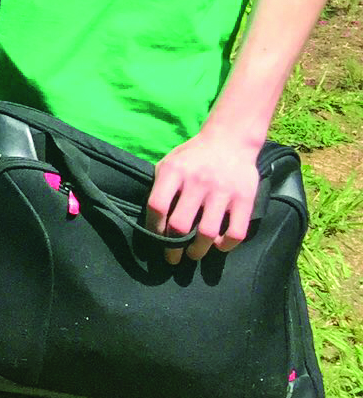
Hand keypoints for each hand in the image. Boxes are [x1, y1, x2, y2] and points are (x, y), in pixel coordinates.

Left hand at [146, 126, 263, 264]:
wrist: (230, 140)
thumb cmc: (193, 157)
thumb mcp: (170, 163)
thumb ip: (161, 188)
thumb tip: (153, 221)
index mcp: (174, 171)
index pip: (157, 206)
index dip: (153, 228)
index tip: (154, 240)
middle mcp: (197, 182)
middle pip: (180, 224)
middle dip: (173, 247)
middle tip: (172, 257)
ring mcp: (222, 191)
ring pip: (206, 233)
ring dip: (198, 250)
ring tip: (193, 254)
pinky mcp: (245, 199)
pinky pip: (236, 232)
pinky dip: (226, 245)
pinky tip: (218, 245)